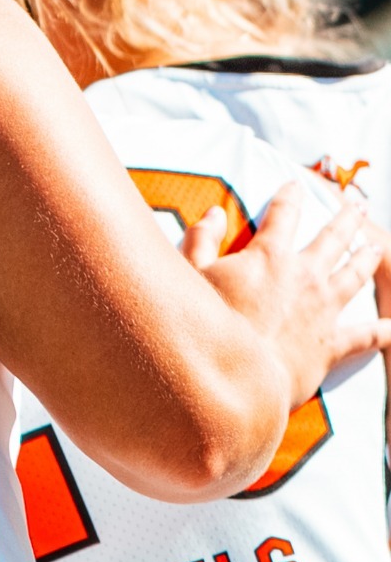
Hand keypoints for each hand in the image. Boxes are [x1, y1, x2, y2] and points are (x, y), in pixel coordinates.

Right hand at [184, 184, 390, 406]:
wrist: (235, 376)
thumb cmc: (206, 326)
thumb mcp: (191, 275)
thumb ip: (201, 240)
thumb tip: (214, 213)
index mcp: (269, 256)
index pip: (284, 215)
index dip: (290, 196)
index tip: (296, 184)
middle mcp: (304, 276)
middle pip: (334, 238)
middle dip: (347, 218)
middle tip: (357, 204)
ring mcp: (324, 310)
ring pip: (356, 275)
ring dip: (368, 258)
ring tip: (377, 246)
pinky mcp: (333, 344)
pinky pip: (368, 335)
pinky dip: (385, 331)